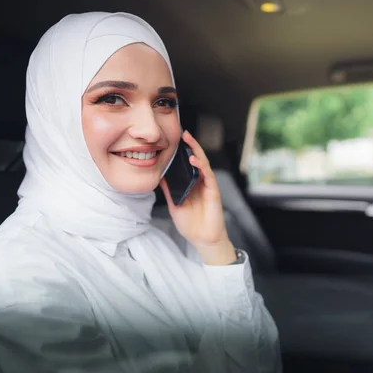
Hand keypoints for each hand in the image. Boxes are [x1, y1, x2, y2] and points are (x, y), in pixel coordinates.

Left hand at [160, 131, 236, 264]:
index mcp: (192, 183)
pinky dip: (201, 166)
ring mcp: (208, 186)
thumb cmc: (191, 224)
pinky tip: (194, 159)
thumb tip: (159, 175)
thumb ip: (169, 189)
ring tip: (187, 139)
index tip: (174, 138)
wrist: (203, 240)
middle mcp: (201, 182)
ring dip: (196, 150)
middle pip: (196, 159)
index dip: (182, 151)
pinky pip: (208, 175)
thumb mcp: (174, 204)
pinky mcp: (214, 191)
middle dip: (190, 145)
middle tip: (181, 132)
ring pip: (203, 163)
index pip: (187, 163)